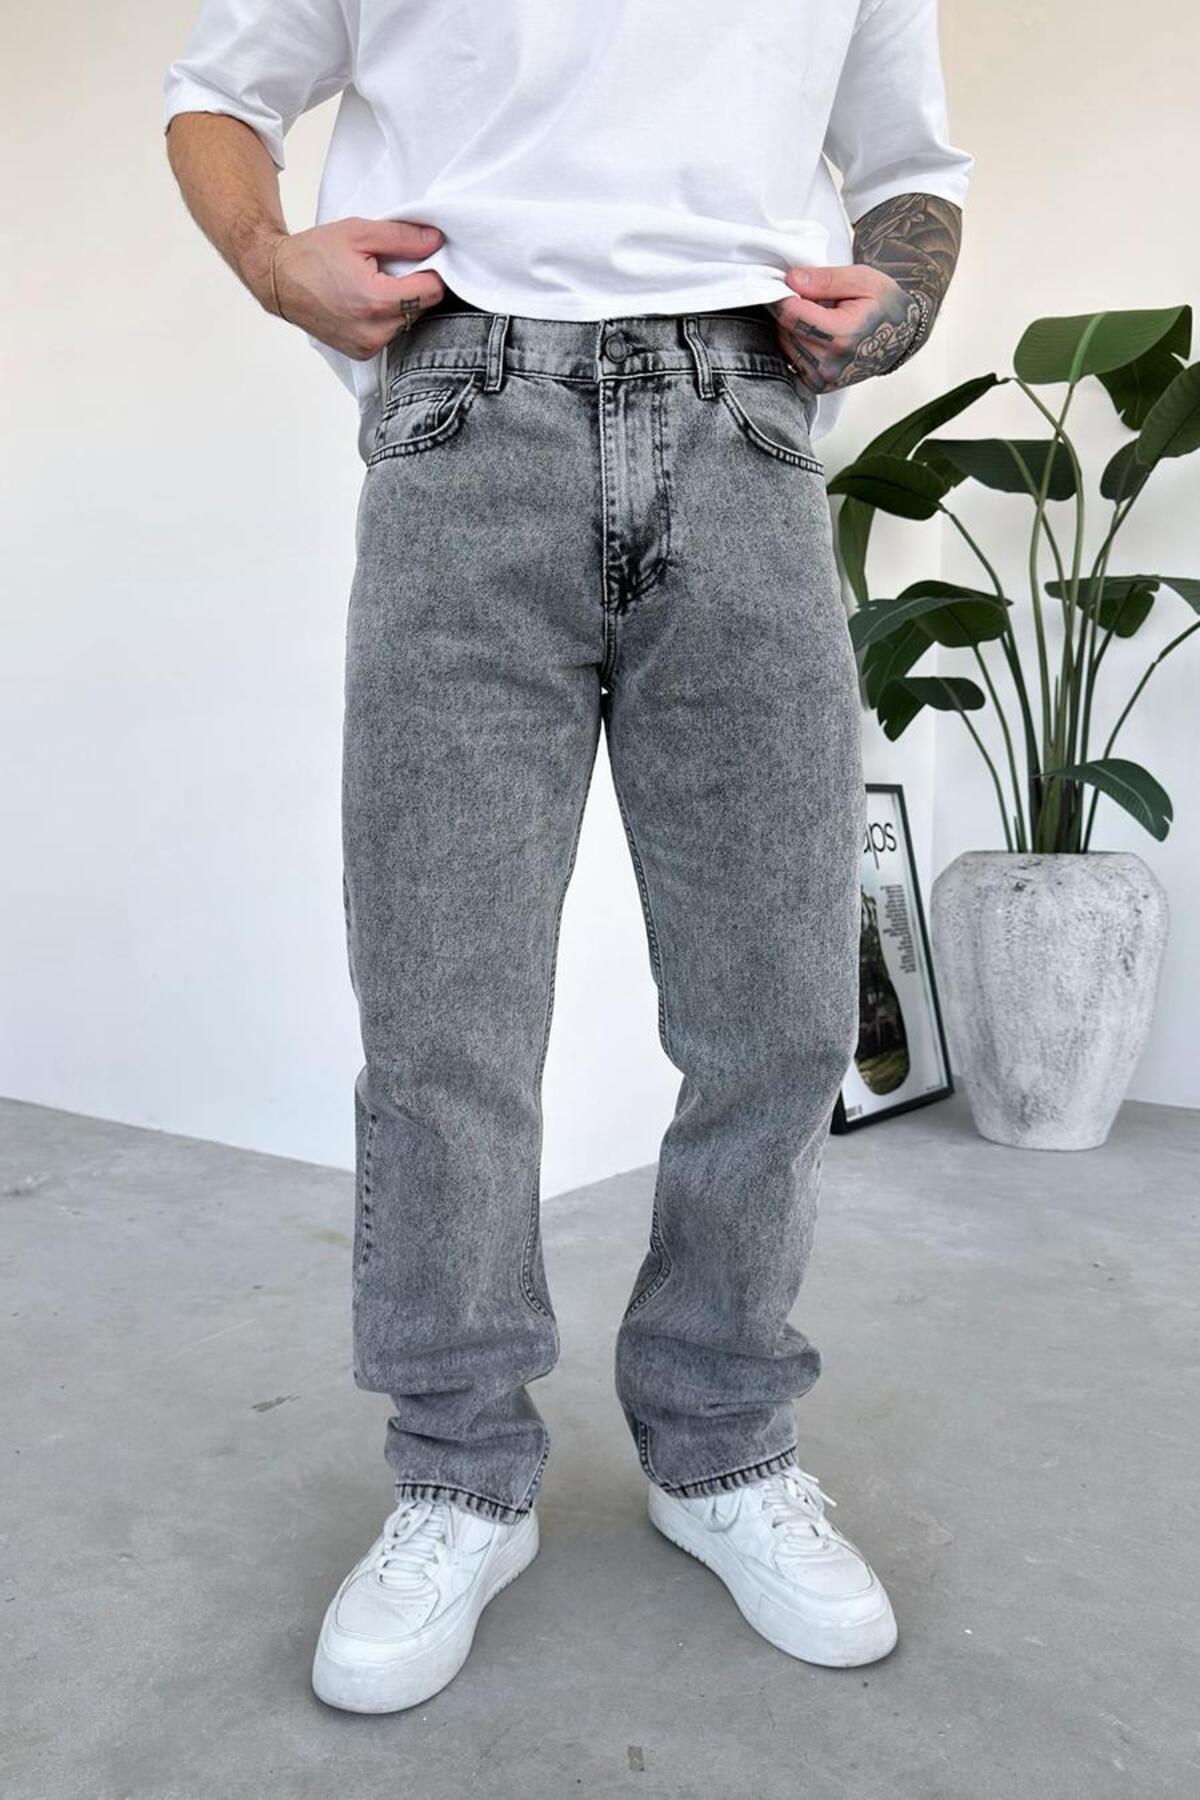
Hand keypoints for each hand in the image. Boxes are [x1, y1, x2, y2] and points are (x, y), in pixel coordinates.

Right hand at [266, 217, 445, 359]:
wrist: (279, 280)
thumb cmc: (313, 254)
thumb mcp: (358, 233)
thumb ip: (402, 237)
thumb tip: (436, 241)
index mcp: (375, 300)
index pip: (432, 292)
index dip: (432, 272)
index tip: (420, 259)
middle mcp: (374, 331)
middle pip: (422, 309)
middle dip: (413, 287)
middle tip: (388, 270)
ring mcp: (368, 346)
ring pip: (408, 323)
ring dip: (401, 304)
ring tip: (374, 285)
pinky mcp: (362, 353)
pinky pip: (391, 334)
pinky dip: (387, 317)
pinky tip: (366, 302)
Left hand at [771, 264, 924, 394]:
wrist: (900, 336)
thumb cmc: (884, 304)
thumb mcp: (862, 279)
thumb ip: (825, 279)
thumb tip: (791, 280)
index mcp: (842, 334)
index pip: (791, 314)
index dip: (784, 295)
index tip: (789, 285)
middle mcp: (831, 363)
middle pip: (785, 329)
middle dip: (792, 310)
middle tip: (814, 300)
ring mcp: (824, 378)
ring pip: (785, 344)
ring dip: (794, 327)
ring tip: (820, 317)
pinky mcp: (818, 385)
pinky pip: (792, 358)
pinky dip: (798, 343)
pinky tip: (818, 334)